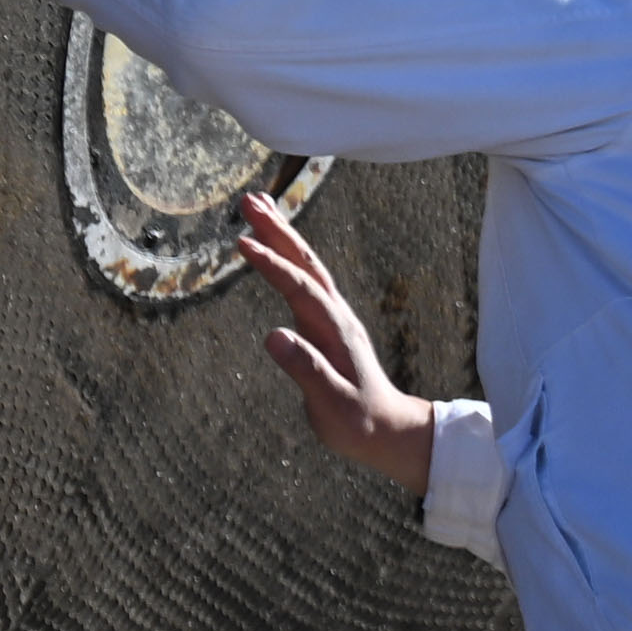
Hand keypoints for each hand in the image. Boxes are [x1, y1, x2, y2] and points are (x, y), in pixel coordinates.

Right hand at [240, 197, 441, 496]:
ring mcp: (333, 317)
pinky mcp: (327, 323)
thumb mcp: (332, 404)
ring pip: (307, 265)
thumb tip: (273, 336)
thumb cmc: (359, 422)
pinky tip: (274, 247)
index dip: (272, 264)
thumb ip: (305, 370)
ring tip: (257, 206)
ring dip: (283, 235)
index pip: (300, 288)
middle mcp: (336, 315)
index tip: (242, 243)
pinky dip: (287, 255)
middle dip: (278, 230)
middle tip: (249, 200)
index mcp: (335, 330)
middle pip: (306, 263)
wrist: (390, 429)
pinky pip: (304, 278)